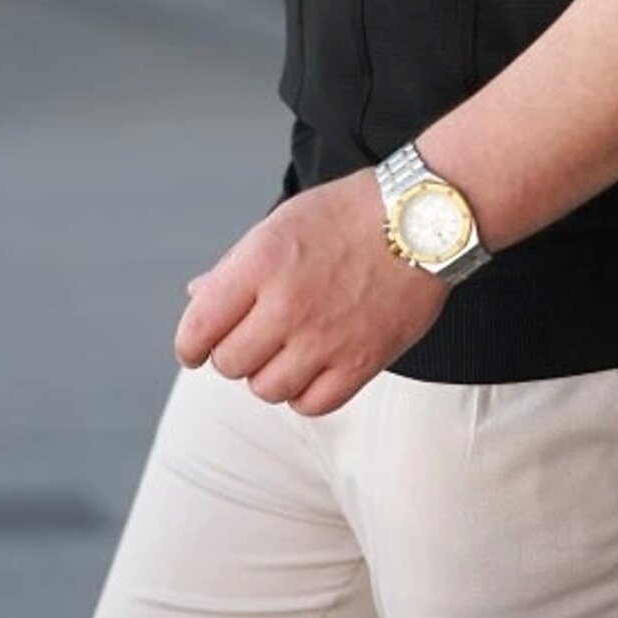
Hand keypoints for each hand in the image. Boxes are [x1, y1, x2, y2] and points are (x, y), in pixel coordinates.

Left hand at [172, 167, 449, 415]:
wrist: (427, 218)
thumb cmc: (352, 212)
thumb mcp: (284, 222)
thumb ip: (236, 265)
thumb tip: (195, 298)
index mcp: (262, 261)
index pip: (199, 327)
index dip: (191, 345)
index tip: (197, 349)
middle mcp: (288, 303)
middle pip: (230, 363)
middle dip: (235, 353)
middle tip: (256, 336)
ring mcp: (326, 338)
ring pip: (266, 389)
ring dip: (270, 373)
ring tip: (289, 348)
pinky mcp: (362, 362)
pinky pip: (311, 404)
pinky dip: (305, 393)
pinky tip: (313, 367)